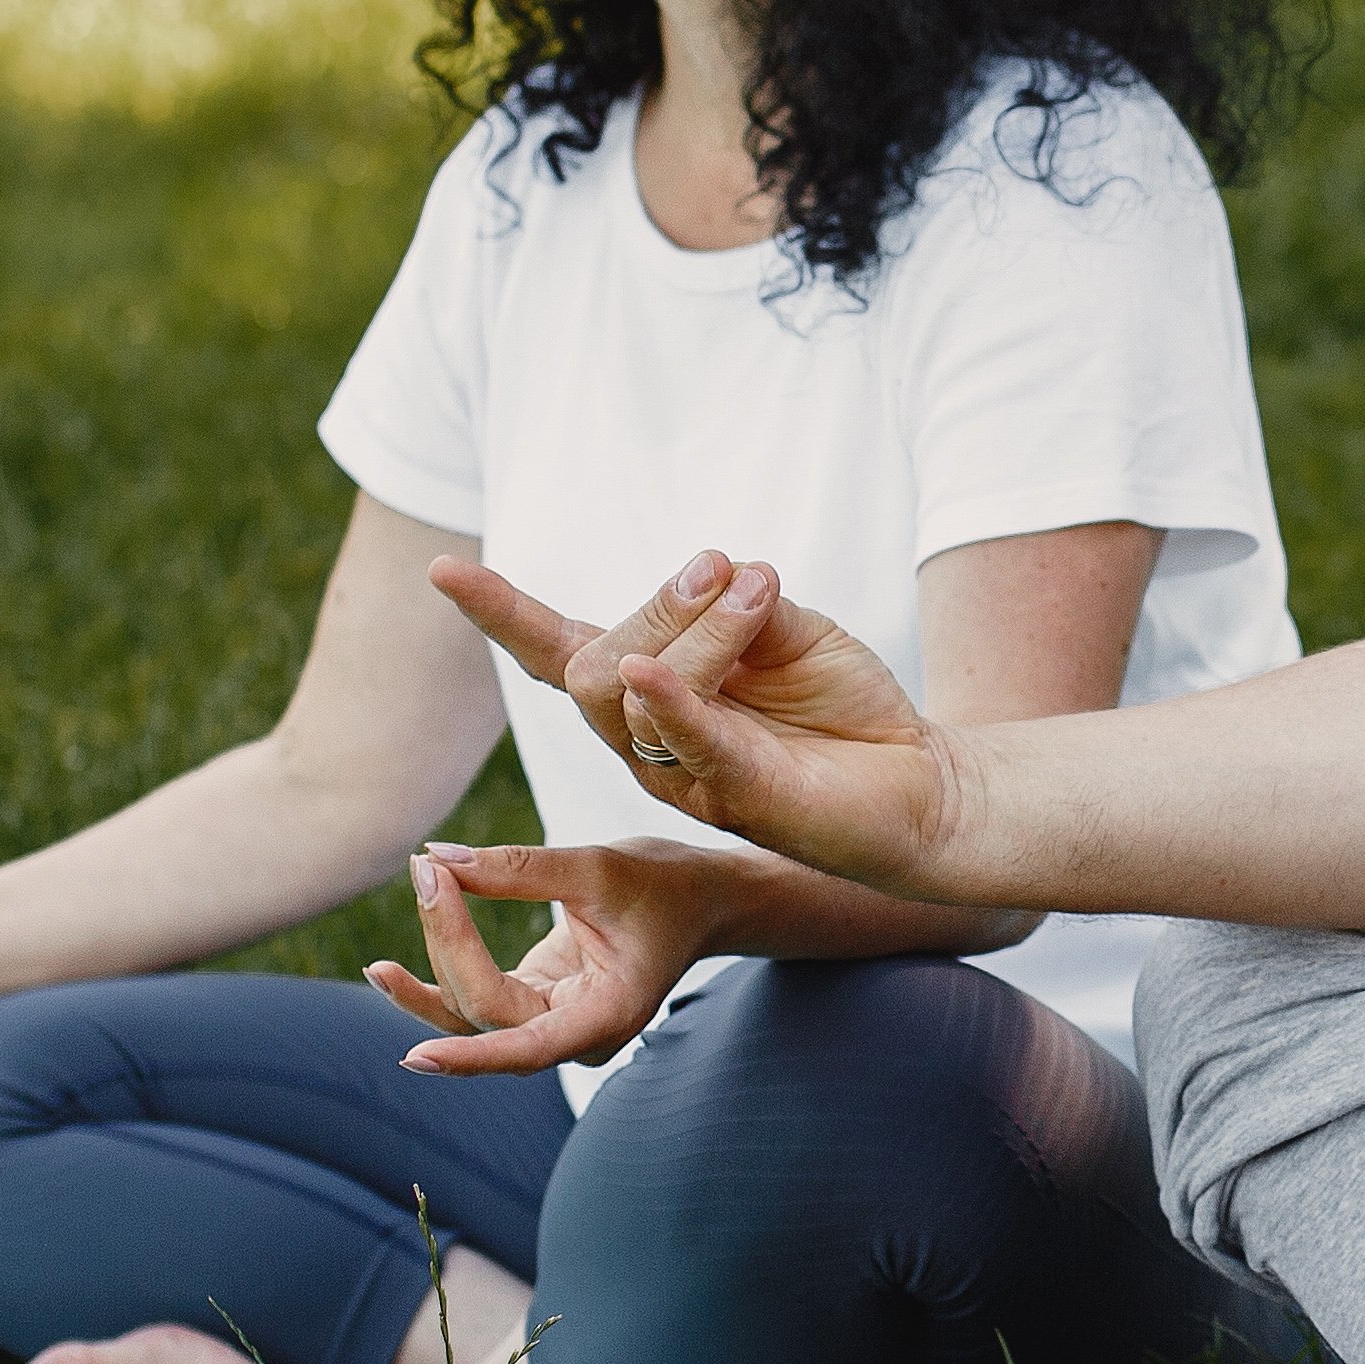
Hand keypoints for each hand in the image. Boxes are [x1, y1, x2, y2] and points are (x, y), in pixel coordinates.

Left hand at [365, 841, 719, 1075]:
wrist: (702, 898)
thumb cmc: (665, 884)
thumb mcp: (597, 867)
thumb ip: (518, 869)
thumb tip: (436, 861)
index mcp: (609, 1014)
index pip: (528, 1047)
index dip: (472, 1057)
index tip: (417, 1056)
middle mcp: (578, 1034)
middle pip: (488, 1012)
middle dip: (448, 944)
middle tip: (426, 871)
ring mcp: (553, 1022)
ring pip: (471, 1013)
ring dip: (428, 970)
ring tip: (396, 922)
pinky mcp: (533, 1002)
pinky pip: (473, 999)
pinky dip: (435, 976)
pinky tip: (386, 971)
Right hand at [430, 547, 975, 896]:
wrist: (922, 782)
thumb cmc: (844, 706)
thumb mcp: (787, 626)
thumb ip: (737, 602)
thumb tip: (715, 573)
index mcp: (650, 691)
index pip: (555, 651)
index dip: (500, 614)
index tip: (441, 570)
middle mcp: (648, 738)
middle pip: (595, 668)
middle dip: (652, 606)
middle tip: (725, 568)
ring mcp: (684, 774)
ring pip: (632, 698)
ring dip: (691, 630)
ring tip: (755, 589)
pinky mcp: (737, 795)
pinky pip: (686, 744)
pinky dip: (671, 699)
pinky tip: (656, 673)